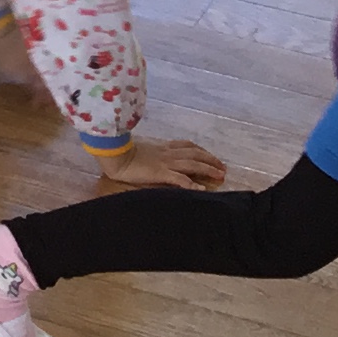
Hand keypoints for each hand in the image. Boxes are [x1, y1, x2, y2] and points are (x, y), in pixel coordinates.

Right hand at [99, 137, 226, 189]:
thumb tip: (157, 160)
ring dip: (209, 169)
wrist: (115, 155)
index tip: (210, 156)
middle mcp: (168, 153)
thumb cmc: (122, 154)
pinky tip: (202, 190)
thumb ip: (152, 154)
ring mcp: (166, 163)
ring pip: (193, 164)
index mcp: (163, 147)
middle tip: (223, 168)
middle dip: (211, 159)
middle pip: (195, 153)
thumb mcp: (141, 151)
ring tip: (220, 176)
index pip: (187, 146)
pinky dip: (193, 185)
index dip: (201, 151)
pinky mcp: (162, 173)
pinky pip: (182, 180)